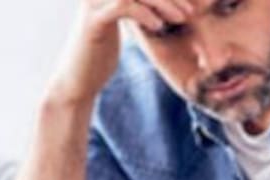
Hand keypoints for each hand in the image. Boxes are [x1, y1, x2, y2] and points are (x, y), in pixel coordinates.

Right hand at [47, 0, 195, 103]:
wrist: (79, 80)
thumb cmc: (102, 53)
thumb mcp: (123, 24)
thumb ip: (137, 7)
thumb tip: (167, 2)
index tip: (190, 1)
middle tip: (191, 8)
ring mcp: (93, 3)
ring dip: (163, 3)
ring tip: (181, 18)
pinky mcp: (93, 21)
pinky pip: (124, 6)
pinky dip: (146, 14)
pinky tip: (159, 27)